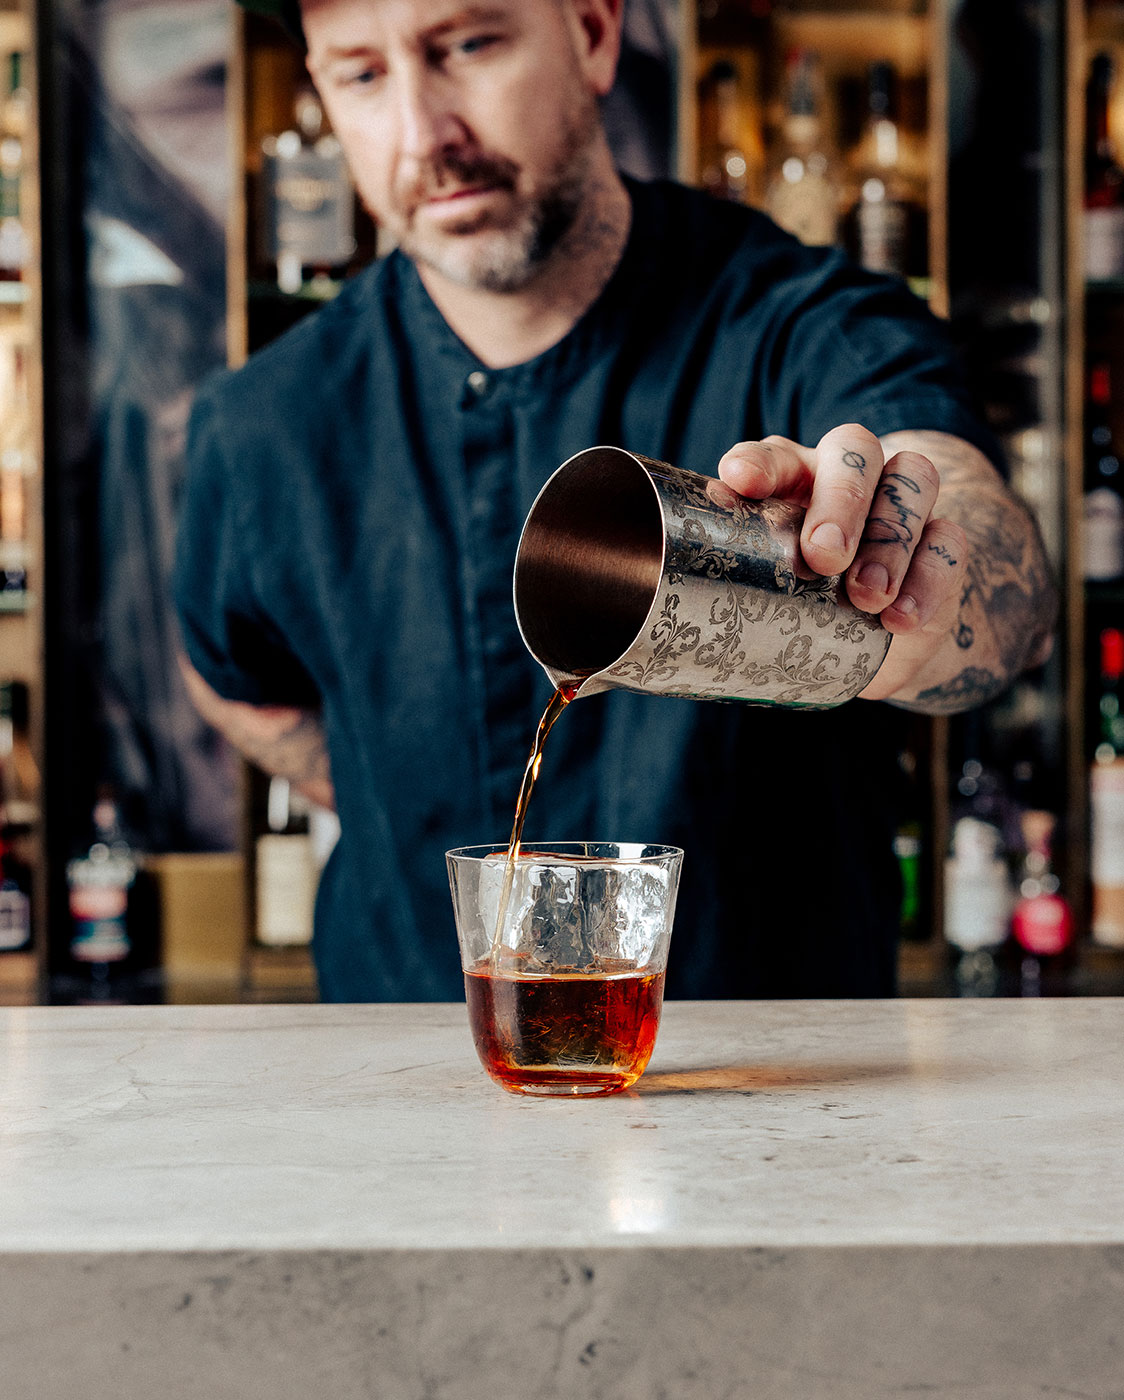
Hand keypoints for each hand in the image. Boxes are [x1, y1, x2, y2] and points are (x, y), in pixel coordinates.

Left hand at [717, 424, 968, 700]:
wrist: (878, 635)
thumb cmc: (803, 605)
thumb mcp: (765, 593)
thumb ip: (732, 586)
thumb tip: (657, 611)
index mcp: (795, 480)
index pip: (776, 456)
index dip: (759, 464)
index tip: (738, 480)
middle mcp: (850, 477)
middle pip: (856, 451)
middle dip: (840, 500)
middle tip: (823, 558)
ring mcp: (903, 503)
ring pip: (914, 479)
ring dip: (889, 538)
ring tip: (867, 596)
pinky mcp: (943, 542)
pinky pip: (949, 542)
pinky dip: (927, 580)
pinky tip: (901, 618)